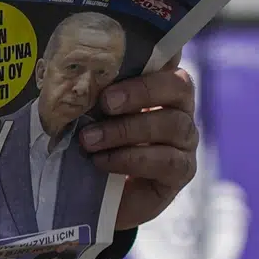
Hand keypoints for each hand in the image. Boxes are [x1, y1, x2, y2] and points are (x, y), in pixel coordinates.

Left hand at [80, 64, 199, 232]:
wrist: (98, 197)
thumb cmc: (96, 146)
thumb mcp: (92, 117)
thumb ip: (95, 97)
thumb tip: (72, 79)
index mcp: (160, 88)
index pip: (168, 63)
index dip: (150, 61)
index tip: (113, 70)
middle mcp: (180, 110)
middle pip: (177, 88)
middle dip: (138, 93)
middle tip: (105, 103)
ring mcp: (185, 141)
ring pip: (171, 125)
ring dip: (126, 131)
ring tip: (89, 140)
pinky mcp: (182, 171)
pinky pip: (166, 160)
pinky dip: (130, 159)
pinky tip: (103, 161)